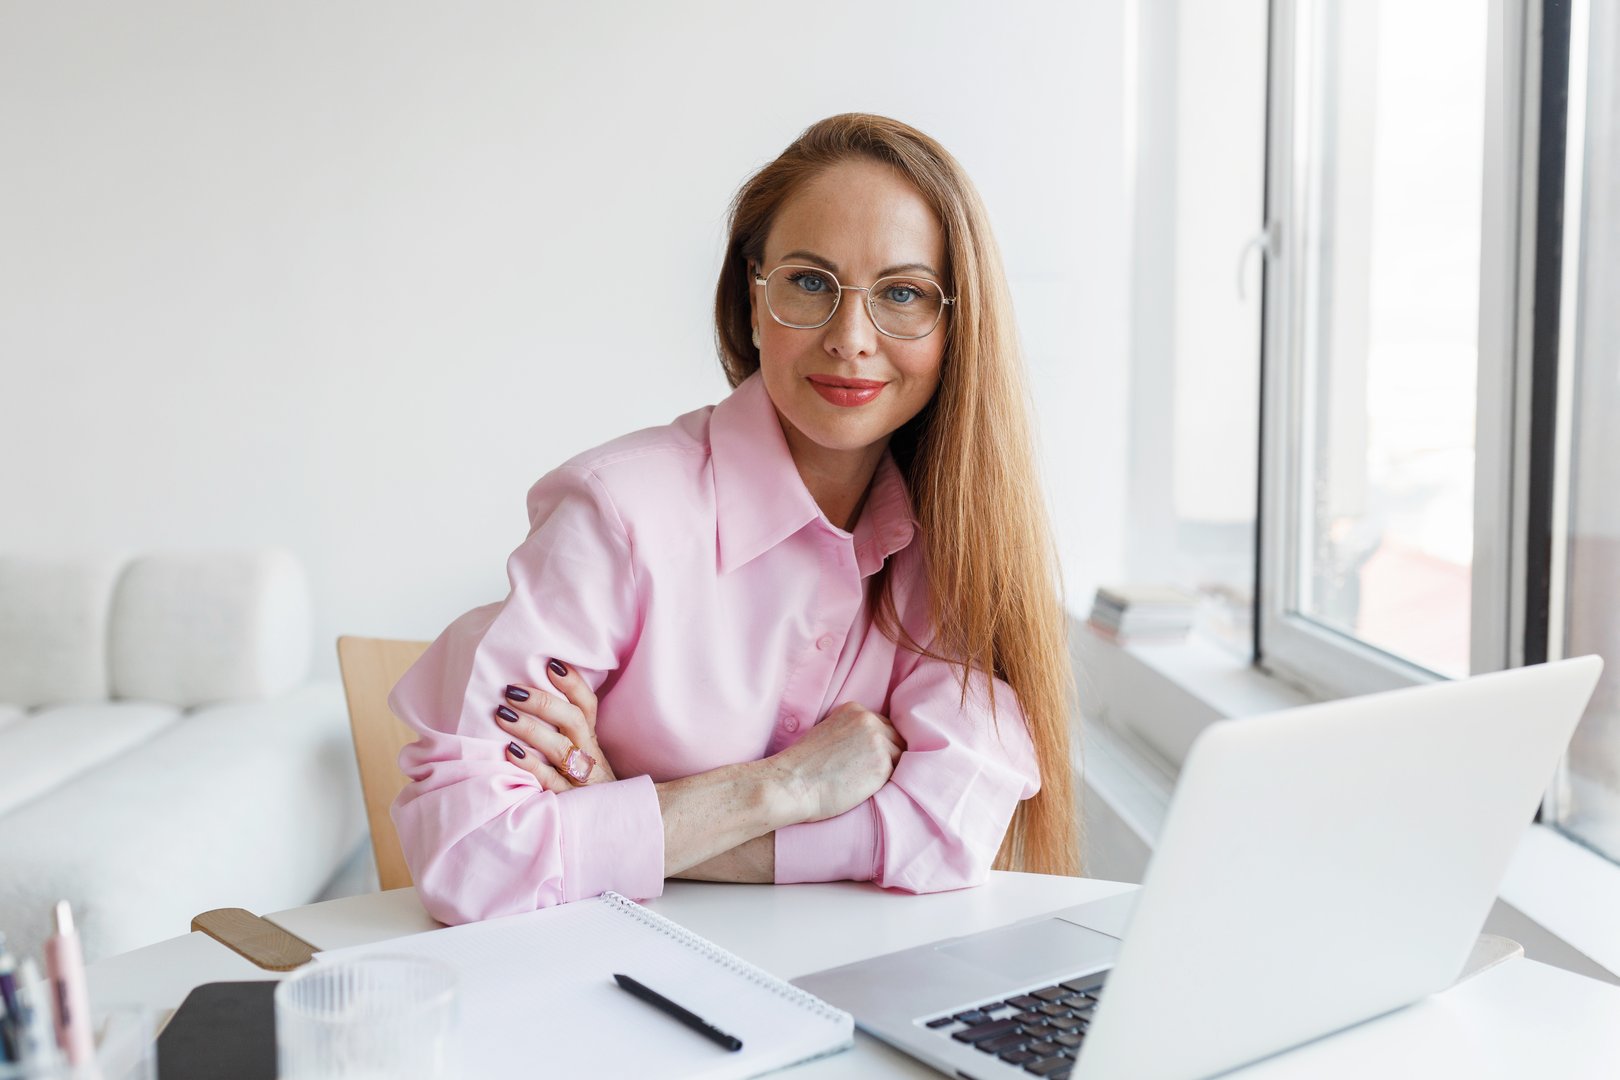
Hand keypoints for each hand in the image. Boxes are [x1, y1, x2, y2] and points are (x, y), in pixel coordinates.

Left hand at [495, 659, 618, 791]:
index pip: (587, 705)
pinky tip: (509, 752)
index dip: (573, 684)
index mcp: (590, 740)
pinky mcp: (569, 801)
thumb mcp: (580, 756)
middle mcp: (588, 754)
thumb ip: (560, 731)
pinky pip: (550, 781)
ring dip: (531, 728)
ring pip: (560, 748)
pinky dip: (531, 765)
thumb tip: (524, 697)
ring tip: (502, 714)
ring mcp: (581, 779)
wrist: (607, 825)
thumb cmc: (582, 785)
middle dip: (543, 702)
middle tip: (512, 690)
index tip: (551, 664)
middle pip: (573, 721)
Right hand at [772, 702, 902, 823]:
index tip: (864, 760)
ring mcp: (878, 741)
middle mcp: (869, 720)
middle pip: (895, 737)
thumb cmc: (803, 767)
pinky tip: (870, 789)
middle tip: (867, 774)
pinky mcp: (883, 765)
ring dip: (889, 769)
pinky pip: (899, 773)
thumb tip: (873, 746)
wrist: (791, 784)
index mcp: (854, 709)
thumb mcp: (828, 733)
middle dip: (887, 754)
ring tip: (867, 782)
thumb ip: (851, 732)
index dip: (877, 744)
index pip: (882, 725)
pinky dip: (888, 782)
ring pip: (899, 756)